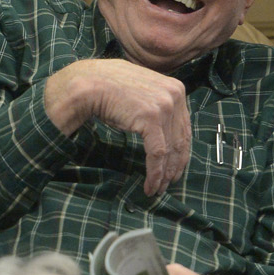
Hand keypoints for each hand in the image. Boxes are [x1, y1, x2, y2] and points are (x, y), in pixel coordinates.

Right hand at [43, 59, 191, 194]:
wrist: (89, 85)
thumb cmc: (109, 90)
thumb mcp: (142, 94)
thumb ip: (157, 105)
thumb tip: (163, 129)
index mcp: (176, 88)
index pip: (184, 128)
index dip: (181, 152)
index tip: (175, 169)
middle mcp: (175, 95)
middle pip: (180, 140)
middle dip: (174, 166)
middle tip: (168, 184)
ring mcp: (164, 106)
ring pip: (170, 150)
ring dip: (164, 175)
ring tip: (156, 189)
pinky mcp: (152, 118)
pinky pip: (157, 153)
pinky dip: (155, 173)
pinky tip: (150, 185)